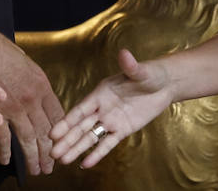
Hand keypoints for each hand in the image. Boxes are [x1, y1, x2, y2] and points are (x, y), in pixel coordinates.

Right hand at [0, 15, 64, 174]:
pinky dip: (5, 151)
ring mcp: (14, 106)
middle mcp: (32, 98)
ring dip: (32, 157)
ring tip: (35, 170)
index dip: (61, 133)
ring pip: (28, 139)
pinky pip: (3, 138)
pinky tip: (6, 160)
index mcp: (42, 84)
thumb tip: (39, 96)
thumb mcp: (27, 63)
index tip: (62, 143)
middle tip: (50, 166)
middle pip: (46, 131)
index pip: (59, 116)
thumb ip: (35, 82)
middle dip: (49, 152)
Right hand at [49, 49, 174, 167]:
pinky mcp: (122, 130)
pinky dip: (97, 154)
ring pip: (91, 137)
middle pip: (81, 126)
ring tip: (62, 161)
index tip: (53, 133)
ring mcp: (111, 120)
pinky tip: (85, 164)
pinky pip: (108, 144)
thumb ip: (130, 66)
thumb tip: (124, 53)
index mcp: (101, 93)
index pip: (80, 110)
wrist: (165, 85)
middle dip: (67, 139)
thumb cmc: (151, 74)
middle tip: (52, 153)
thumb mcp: (141, 71)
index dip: (67, 122)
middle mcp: (102, 108)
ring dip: (77, 148)